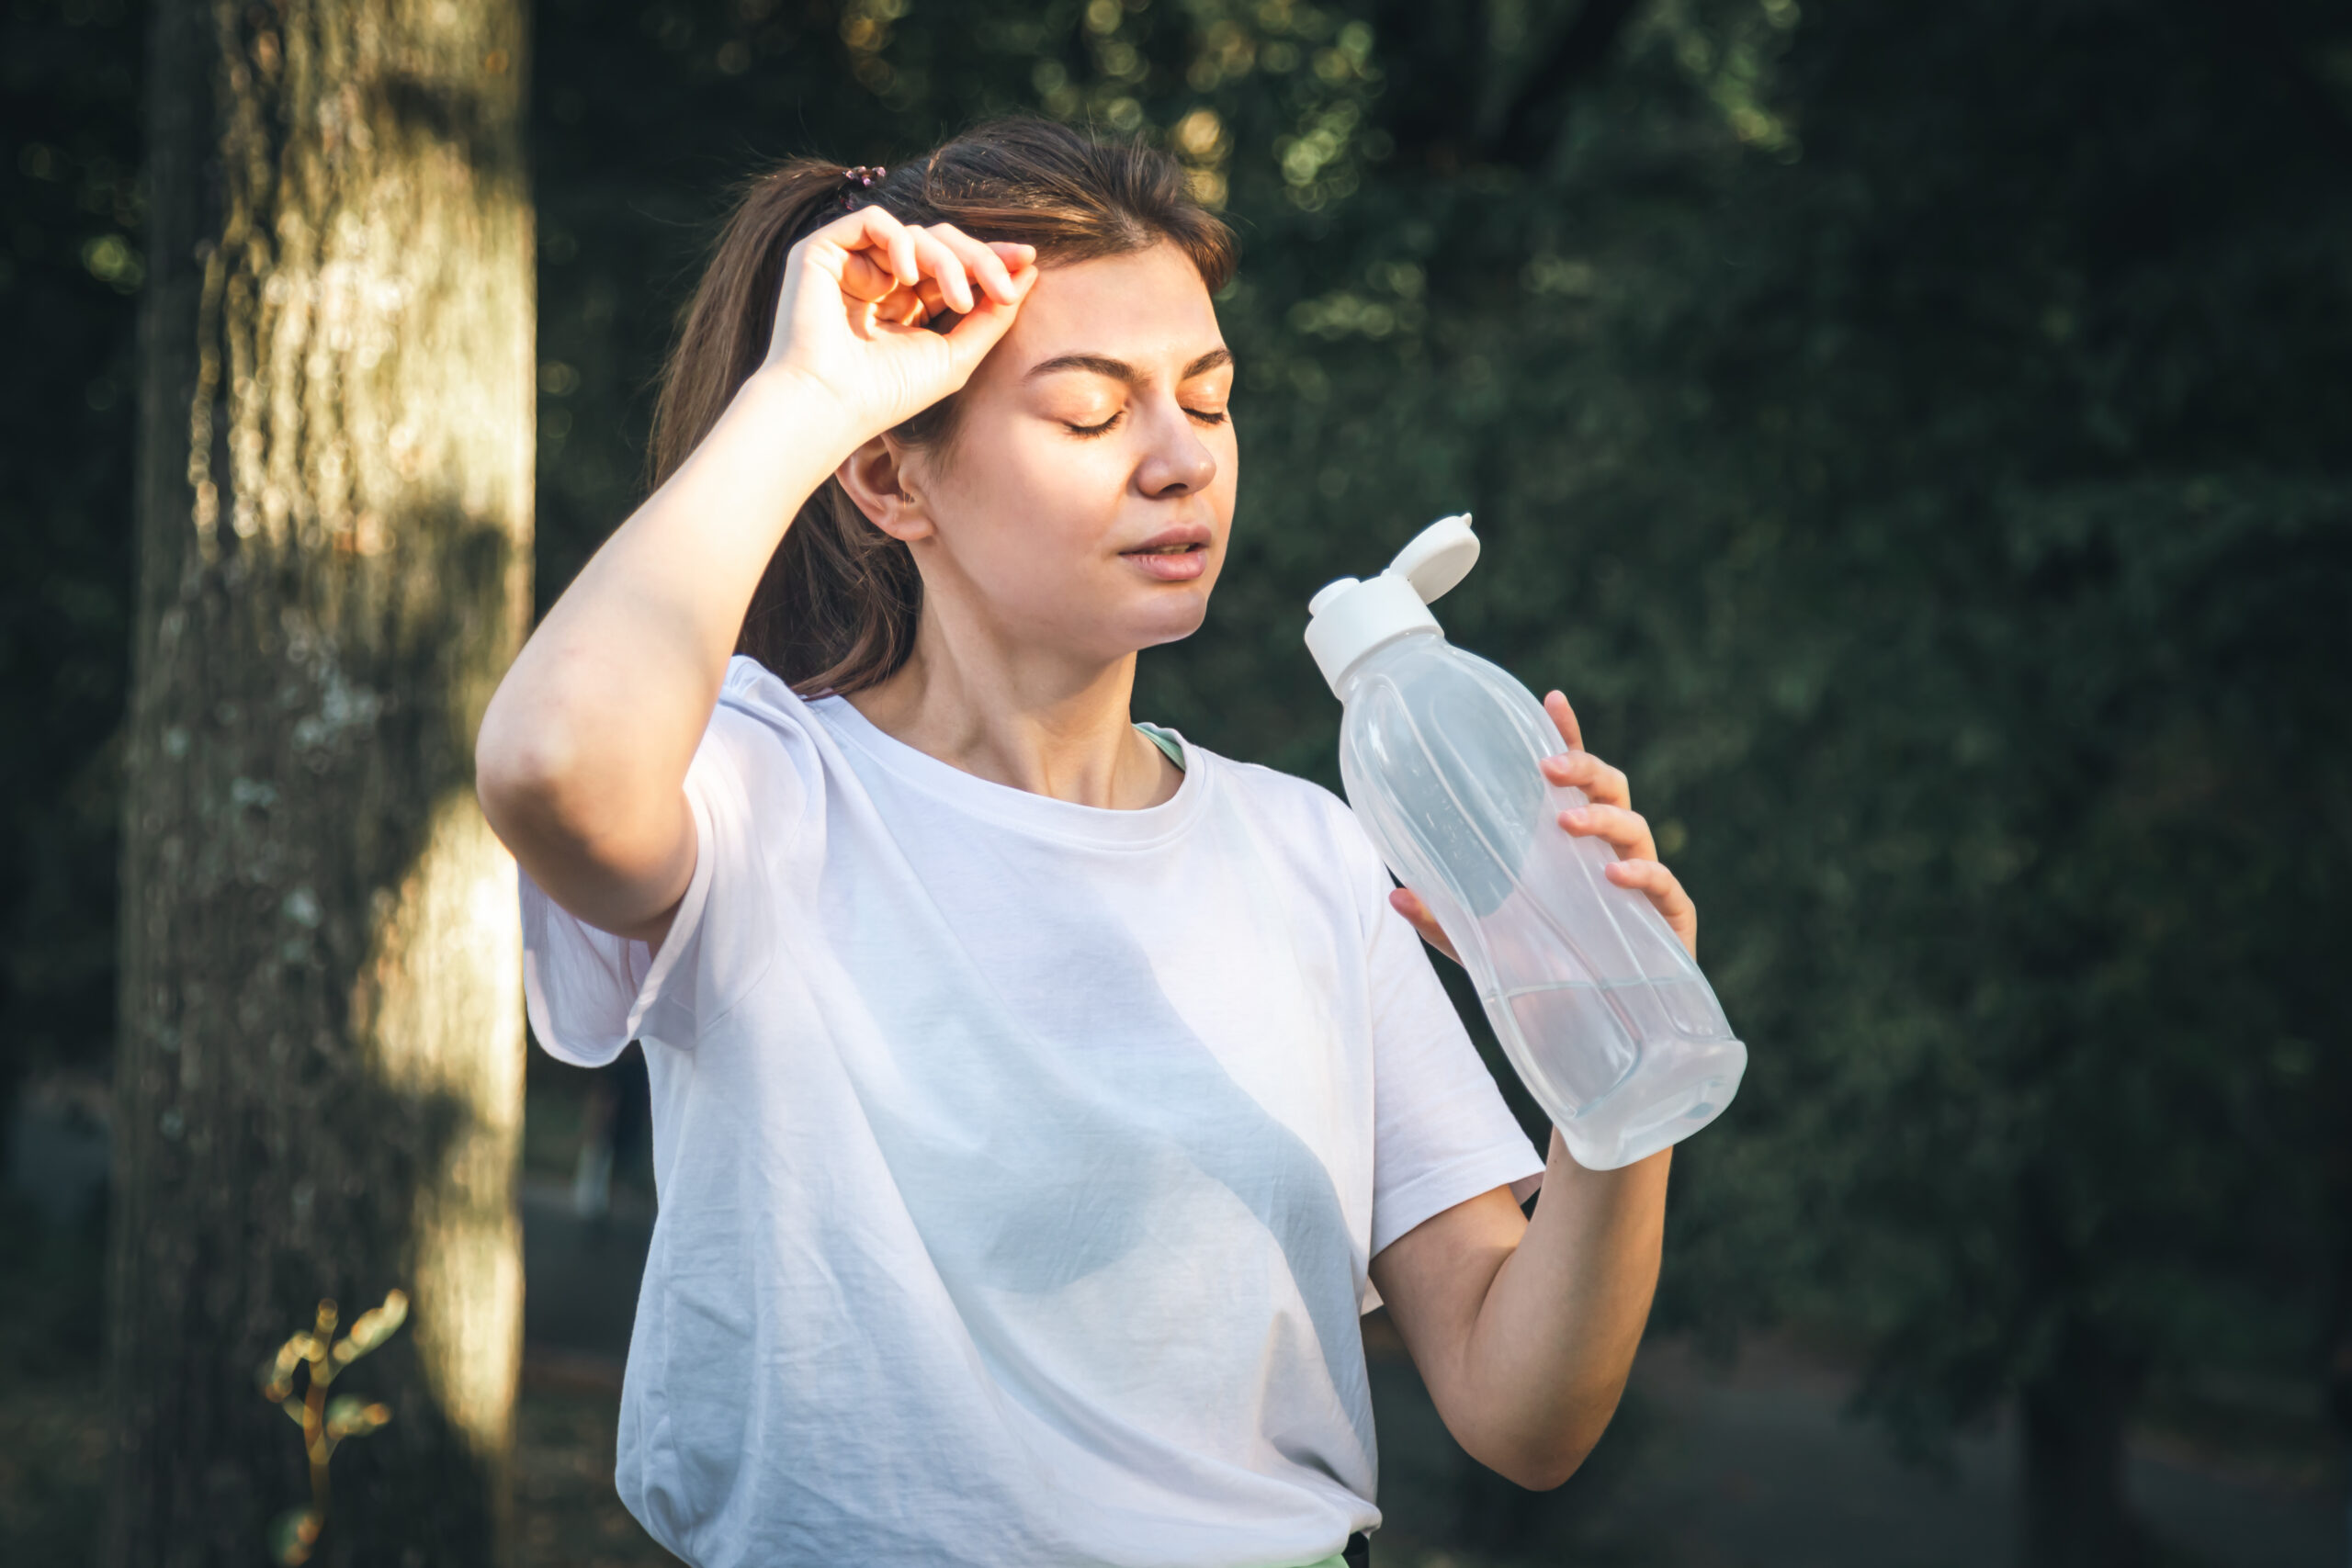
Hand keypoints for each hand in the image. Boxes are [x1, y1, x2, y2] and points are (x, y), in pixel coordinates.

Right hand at [762, 205, 1038, 439]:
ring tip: (958, 300)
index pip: (953, 267)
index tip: (1027, 260)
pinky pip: (872, 220)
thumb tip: (1029, 273)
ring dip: (946, 260)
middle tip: (1003, 285)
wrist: (828, 405)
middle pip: (940, 244)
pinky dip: (900, 241)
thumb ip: (992, 317)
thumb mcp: (956, 355)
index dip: (990, 260)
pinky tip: (908, 277)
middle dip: (978, 259)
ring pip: (915, 232)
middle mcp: (879, 280)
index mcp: (906, 305)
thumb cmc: (887, 393)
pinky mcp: (823, 250)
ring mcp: (851, 263)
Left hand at [1390, 689, 1699, 961]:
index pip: (1575, 782)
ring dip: (1601, 816)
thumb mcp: (1482, 949)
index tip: (1551, 699)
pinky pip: (1666, 886)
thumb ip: (1443, 919)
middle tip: (1546, 767)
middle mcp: (1612, 856)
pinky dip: (1641, 873)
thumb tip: (1393, 891)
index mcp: (1573, 850)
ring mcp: (1645, 887)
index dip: (1568, 737)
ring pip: (1637, 827)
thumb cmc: (1543, 984)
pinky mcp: (1670, 924)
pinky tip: (1611, 873)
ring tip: (1566, 822)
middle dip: (1584, 767)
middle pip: (1612, 787)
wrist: (1586, 1047)